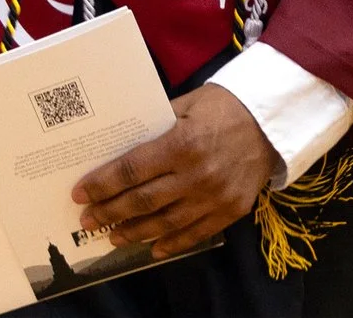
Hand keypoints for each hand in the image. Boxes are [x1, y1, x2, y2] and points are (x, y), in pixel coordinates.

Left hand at [72, 84, 277, 261]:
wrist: (272, 121)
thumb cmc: (224, 106)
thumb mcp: (187, 103)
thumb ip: (156, 124)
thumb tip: (122, 143)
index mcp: (182, 143)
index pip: (132, 169)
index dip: (103, 184)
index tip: (80, 193)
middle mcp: (196, 174)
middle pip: (143, 200)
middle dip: (110, 212)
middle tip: (89, 220)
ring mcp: (214, 196)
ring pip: (165, 223)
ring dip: (134, 232)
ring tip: (113, 236)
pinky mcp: (231, 211)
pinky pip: (196, 234)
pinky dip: (172, 244)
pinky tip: (152, 248)